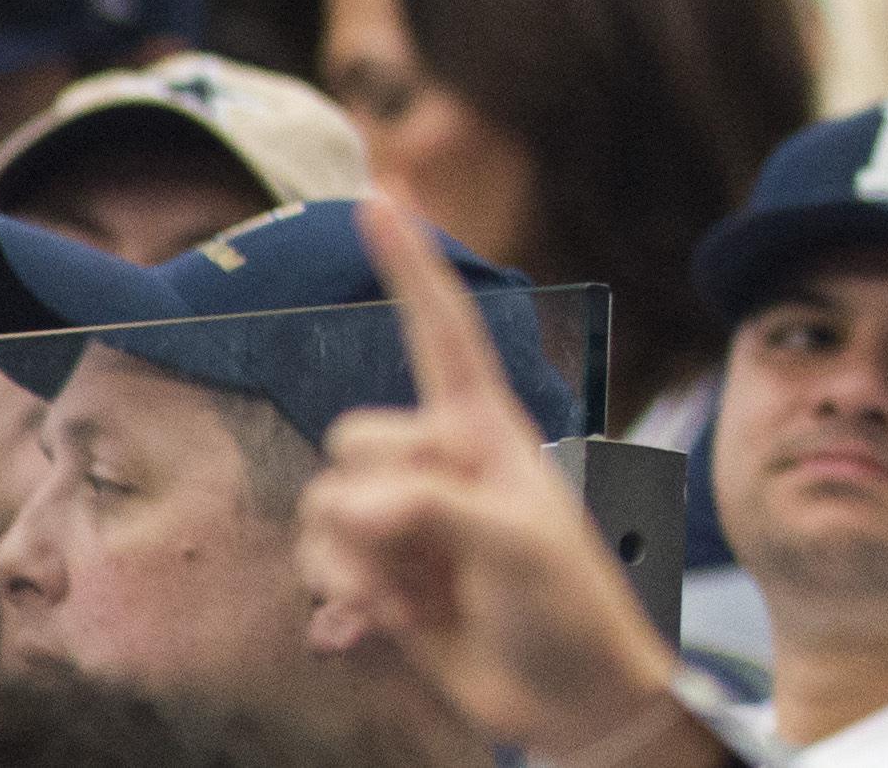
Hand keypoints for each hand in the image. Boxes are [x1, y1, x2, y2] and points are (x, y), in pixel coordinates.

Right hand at [294, 198, 704, 762]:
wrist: (569, 698)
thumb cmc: (567, 607)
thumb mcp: (518, 544)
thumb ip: (435, 511)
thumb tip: (354, 504)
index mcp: (483, 427)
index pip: (442, 327)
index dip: (410, 262)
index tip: (379, 191)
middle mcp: (437, 460)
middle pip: (352, 441)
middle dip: (380, 505)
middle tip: (443, 552)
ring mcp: (404, 519)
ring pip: (324, 514)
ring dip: (364, 569)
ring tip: (430, 596)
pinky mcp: (379, 578)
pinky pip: (318, 574)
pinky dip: (344, 610)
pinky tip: (379, 635)